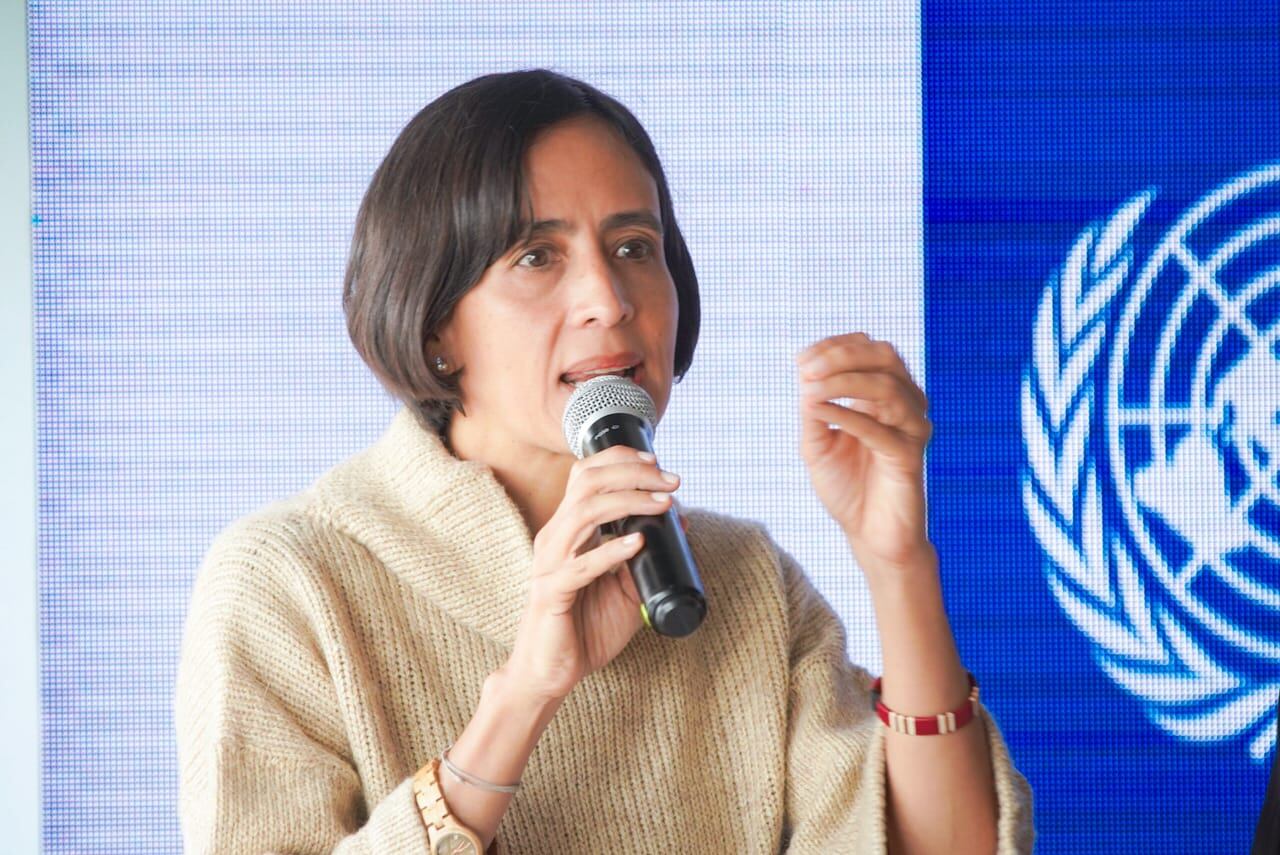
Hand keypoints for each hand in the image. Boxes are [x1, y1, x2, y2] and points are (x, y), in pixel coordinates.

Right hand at [503, 445, 681, 702]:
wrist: (551, 673)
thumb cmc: (585, 630)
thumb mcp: (625, 588)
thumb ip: (645, 557)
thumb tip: (681, 525)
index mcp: (568, 530)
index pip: (586, 474)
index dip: (620, 459)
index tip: (657, 463)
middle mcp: (555, 538)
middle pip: (587, 482)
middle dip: (632, 474)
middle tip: (670, 481)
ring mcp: (550, 563)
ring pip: (583, 513)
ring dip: (628, 502)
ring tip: (663, 505)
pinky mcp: (551, 593)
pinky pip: (580, 565)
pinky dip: (611, 550)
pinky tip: (637, 543)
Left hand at [796, 332, 932, 571]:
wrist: (869, 535)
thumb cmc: (846, 487)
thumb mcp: (816, 444)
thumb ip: (813, 409)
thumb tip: (804, 373)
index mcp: (883, 395)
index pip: (867, 349)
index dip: (834, 347)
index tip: (799, 359)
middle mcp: (904, 405)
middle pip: (884, 357)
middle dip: (842, 356)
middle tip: (807, 368)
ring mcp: (911, 429)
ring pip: (887, 386)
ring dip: (843, 382)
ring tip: (810, 389)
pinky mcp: (909, 457)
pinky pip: (880, 428)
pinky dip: (847, 415)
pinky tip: (819, 412)